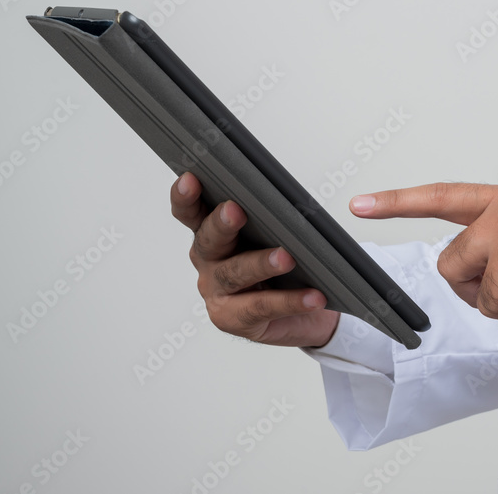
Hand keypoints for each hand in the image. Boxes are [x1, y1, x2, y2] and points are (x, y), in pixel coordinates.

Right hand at [170, 172, 339, 347]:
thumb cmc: (289, 266)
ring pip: (235, 273)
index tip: (191, 179)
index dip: (186, 196)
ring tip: (286, 257)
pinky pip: (261, 307)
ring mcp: (217, 292)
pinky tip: (312, 296)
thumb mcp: (281, 235)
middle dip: (221, 224)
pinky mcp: (233, 319)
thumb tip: (294, 200)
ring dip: (261, 263)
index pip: (192, 212)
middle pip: (209, 240)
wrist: (307, 310)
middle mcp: (209, 261)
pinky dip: (289, 301)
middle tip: (236, 211)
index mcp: (214, 233)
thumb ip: (277, 218)